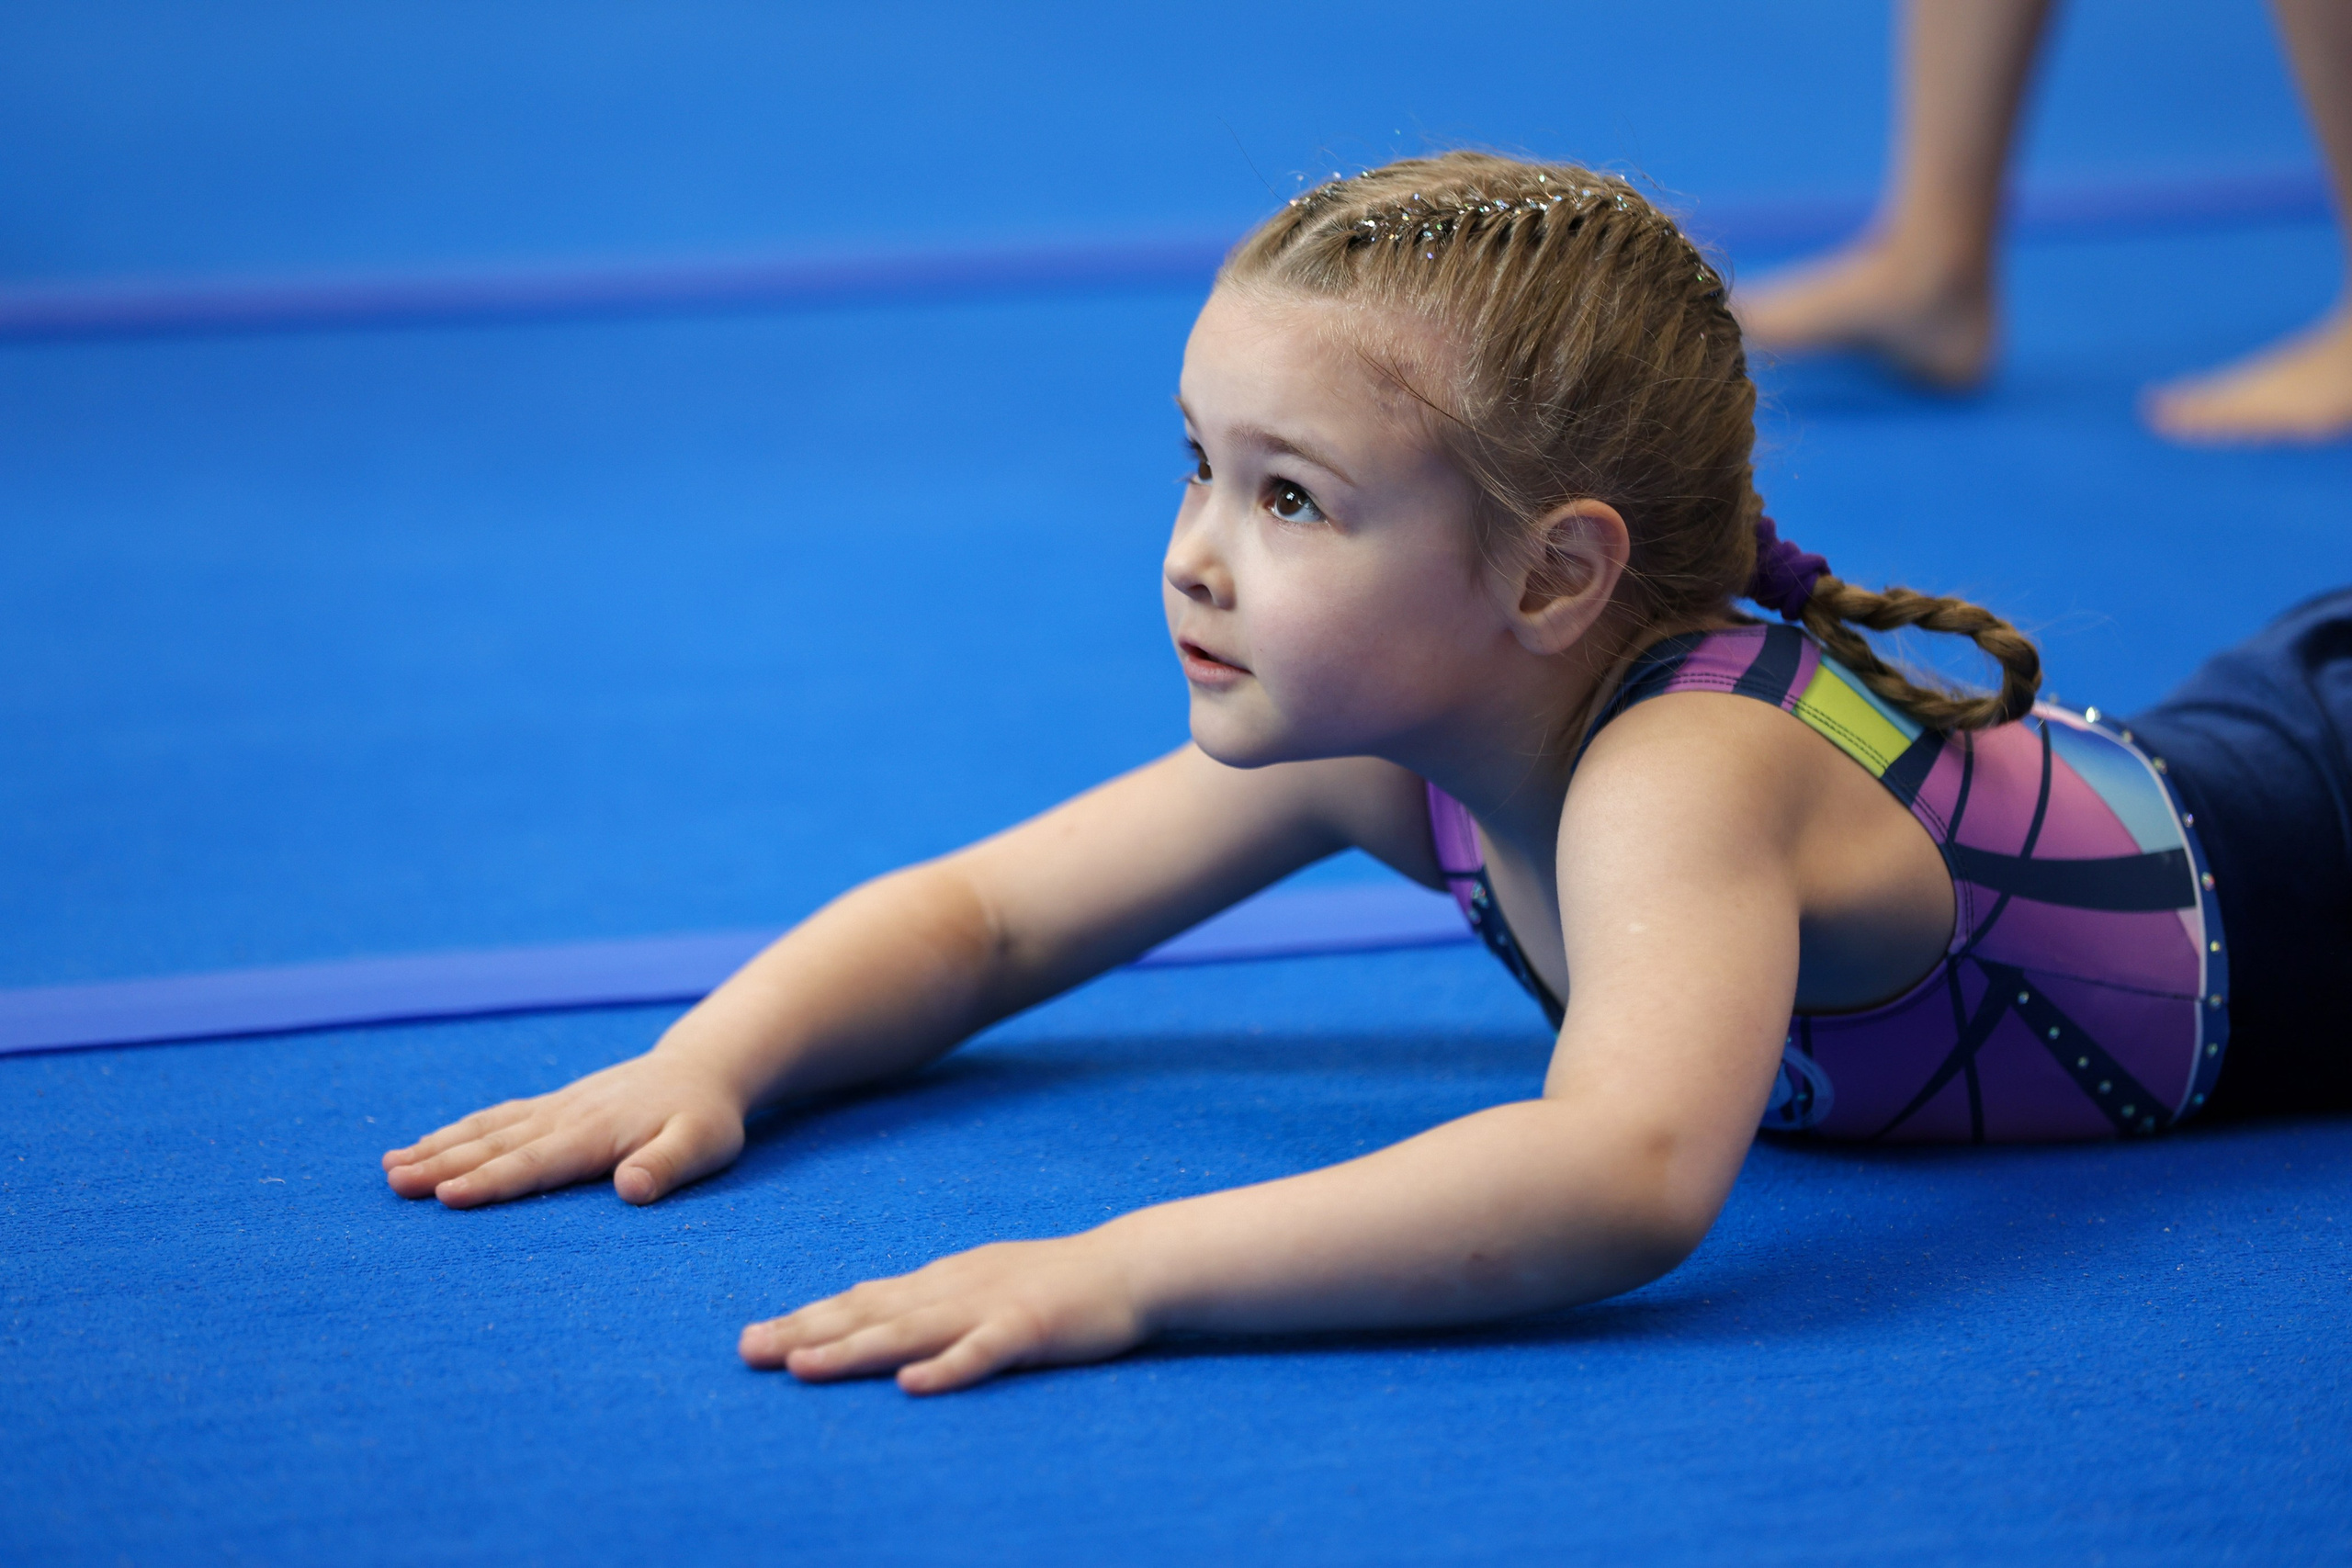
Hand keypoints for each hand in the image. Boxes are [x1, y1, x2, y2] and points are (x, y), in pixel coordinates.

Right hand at [381, 1052, 746, 1207]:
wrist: (701, 1069)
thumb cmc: (706, 1117)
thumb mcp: (704, 1144)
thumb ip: (668, 1166)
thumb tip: (631, 1190)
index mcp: (597, 1133)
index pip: (536, 1163)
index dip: (492, 1181)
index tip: (447, 1196)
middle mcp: (566, 1117)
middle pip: (497, 1145)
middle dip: (443, 1164)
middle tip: (394, 1183)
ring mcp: (555, 1108)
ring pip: (488, 1129)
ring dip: (438, 1146)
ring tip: (389, 1167)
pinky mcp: (552, 1106)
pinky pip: (497, 1118)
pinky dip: (458, 1131)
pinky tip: (423, 1145)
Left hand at [739, 1234, 1148, 1393]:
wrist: (1130, 1266)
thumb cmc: (1057, 1281)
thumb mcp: (984, 1284)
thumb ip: (935, 1302)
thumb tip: (880, 1317)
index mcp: (942, 1280)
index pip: (863, 1300)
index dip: (808, 1318)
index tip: (757, 1336)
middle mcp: (953, 1288)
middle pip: (869, 1313)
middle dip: (806, 1332)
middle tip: (749, 1351)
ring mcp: (990, 1307)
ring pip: (911, 1331)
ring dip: (853, 1349)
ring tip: (802, 1367)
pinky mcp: (1030, 1328)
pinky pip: (983, 1353)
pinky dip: (947, 1368)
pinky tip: (912, 1386)